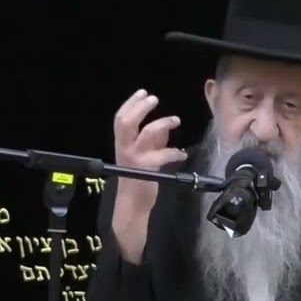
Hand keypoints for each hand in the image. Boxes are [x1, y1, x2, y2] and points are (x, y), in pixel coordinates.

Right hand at [110, 89, 185, 262]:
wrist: (133, 207)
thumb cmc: (138, 182)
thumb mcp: (142, 157)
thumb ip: (152, 142)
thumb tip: (163, 127)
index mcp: (121, 145)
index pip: (120, 119)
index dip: (131, 104)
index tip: (143, 93)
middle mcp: (124, 149)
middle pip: (124, 122)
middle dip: (140, 108)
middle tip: (153, 99)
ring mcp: (134, 159)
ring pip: (145, 134)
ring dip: (162, 124)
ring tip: (175, 120)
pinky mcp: (146, 170)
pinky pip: (161, 155)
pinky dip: (173, 151)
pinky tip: (181, 153)